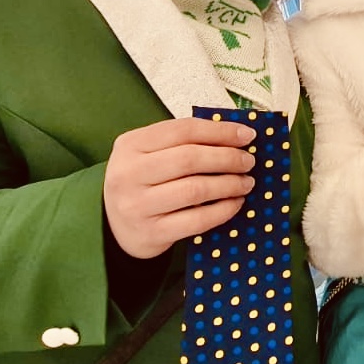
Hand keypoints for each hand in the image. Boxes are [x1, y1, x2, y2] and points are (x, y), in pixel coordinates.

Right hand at [103, 117, 257, 258]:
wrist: (116, 227)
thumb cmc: (143, 183)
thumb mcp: (150, 154)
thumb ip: (184, 142)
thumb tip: (236, 136)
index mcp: (131, 144)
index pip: (183, 130)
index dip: (220, 131)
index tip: (247, 135)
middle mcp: (128, 173)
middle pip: (190, 159)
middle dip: (227, 158)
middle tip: (248, 161)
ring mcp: (138, 205)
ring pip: (195, 189)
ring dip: (229, 184)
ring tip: (246, 182)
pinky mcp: (152, 233)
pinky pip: (197, 220)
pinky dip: (223, 210)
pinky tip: (236, 203)